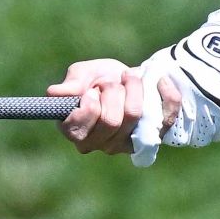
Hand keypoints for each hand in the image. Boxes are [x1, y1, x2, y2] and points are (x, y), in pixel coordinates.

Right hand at [47, 57, 182, 156]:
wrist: (130, 78)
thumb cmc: (100, 78)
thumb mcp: (83, 74)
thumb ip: (72, 83)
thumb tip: (54, 93)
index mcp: (76, 131)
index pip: (79, 128)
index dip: (88, 105)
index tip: (91, 91)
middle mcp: (101, 144)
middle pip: (110, 120)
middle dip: (112, 91)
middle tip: (110, 82)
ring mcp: (128, 144)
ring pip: (134, 115)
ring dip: (133, 87)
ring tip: (128, 79)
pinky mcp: (154, 137)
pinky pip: (164, 117)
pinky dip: (165, 94)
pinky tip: (159, 82)